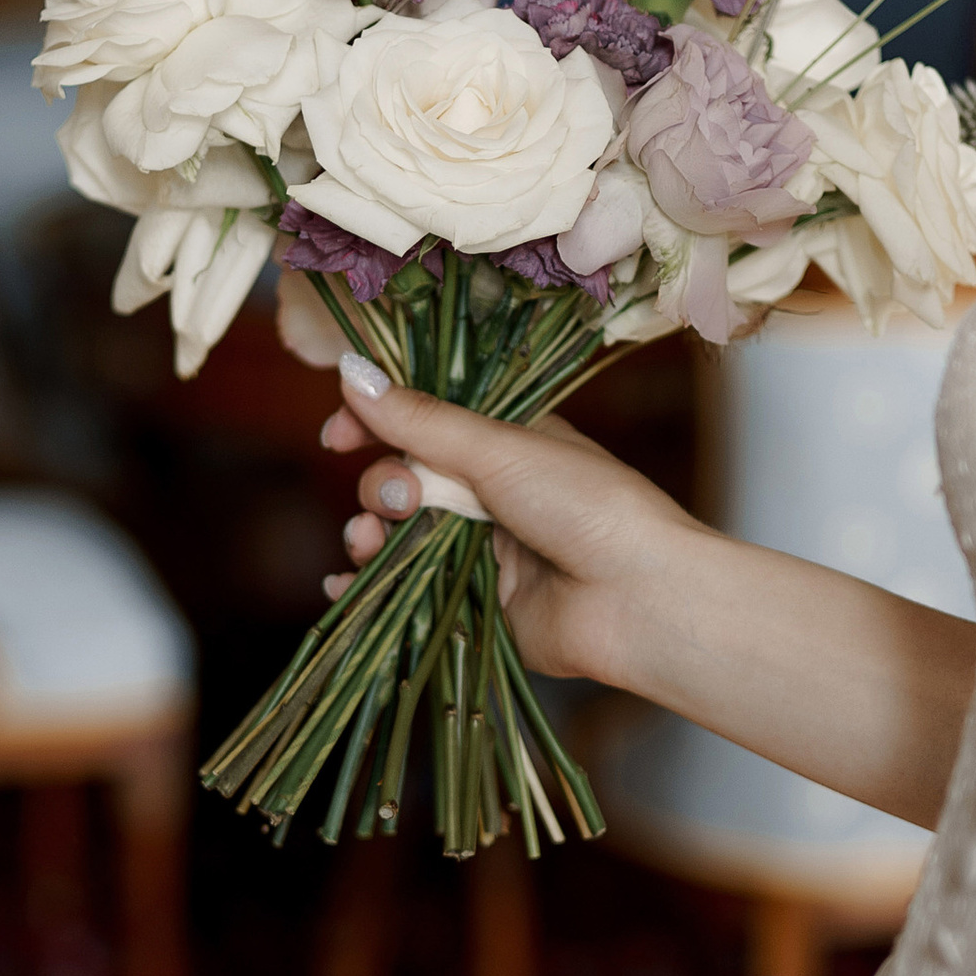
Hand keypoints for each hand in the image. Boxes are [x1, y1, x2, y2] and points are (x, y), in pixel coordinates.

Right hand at [320, 354, 694, 687]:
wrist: (638, 598)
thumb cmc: (588, 506)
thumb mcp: (501, 449)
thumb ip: (422, 420)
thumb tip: (350, 370)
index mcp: (503, 443)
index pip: (421, 423)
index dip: (374, 426)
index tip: (337, 436)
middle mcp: (489, 494)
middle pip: (402, 480)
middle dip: (380, 487)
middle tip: (398, 500)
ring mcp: (480, 552)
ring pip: (398, 537)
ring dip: (369, 535)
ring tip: (369, 543)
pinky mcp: (474, 605)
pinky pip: (407, 593)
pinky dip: (369, 591)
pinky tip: (343, 590)